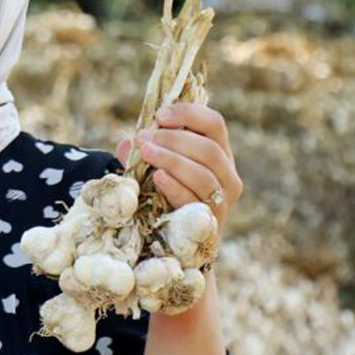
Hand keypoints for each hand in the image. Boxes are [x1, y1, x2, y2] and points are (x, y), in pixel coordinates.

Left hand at [117, 103, 242, 228]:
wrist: (175, 240)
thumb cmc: (164, 194)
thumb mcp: (154, 168)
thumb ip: (144, 153)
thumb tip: (127, 143)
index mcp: (218, 153)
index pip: (214, 124)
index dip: (189, 114)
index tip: (159, 115)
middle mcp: (227, 175)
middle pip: (209, 149)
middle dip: (174, 139)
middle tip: (143, 137)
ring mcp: (222, 201)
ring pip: (204, 175)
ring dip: (172, 160)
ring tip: (146, 152)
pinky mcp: (210, 223)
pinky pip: (195, 201)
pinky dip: (175, 186)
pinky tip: (157, 177)